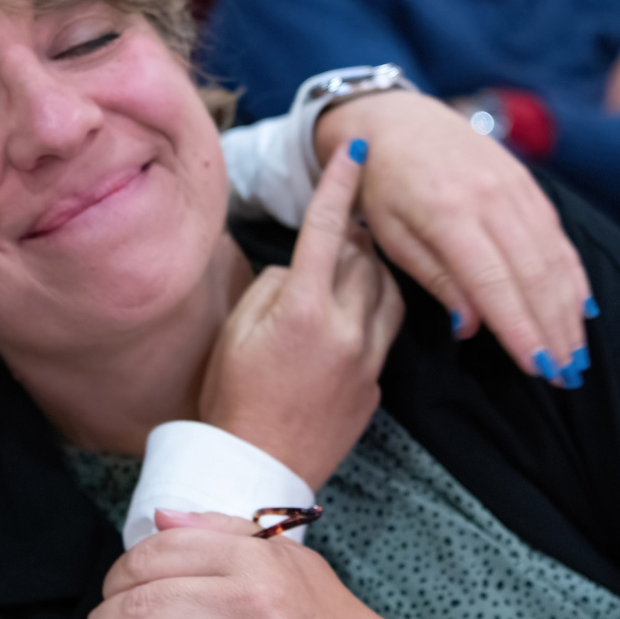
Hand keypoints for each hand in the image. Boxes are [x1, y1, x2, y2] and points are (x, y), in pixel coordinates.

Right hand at [201, 140, 403, 488]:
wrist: (254, 469)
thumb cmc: (230, 397)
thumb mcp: (236, 331)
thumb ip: (273, 286)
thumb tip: (301, 268)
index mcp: (303, 310)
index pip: (328, 230)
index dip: (339, 184)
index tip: (354, 149)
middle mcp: (345, 331)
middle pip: (366, 258)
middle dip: (352, 237)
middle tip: (337, 230)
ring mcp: (366, 361)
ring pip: (389, 294)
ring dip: (372, 273)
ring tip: (349, 270)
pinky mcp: (375, 388)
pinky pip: (384, 336)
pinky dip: (370, 317)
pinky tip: (343, 326)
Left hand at [314, 90, 590, 381]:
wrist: (397, 122)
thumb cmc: (383, 186)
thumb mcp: (390, 235)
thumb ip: (434, 279)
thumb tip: (470, 327)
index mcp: (449, 214)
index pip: (495, 283)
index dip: (520, 329)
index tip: (538, 367)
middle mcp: (491, 198)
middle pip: (535, 275)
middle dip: (554, 329)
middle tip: (567, 376)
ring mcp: (515, 187)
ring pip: (554, 258)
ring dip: (569, 310)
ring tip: (578, 354)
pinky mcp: (529, 184)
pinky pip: (558, 237)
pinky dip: (572, 275)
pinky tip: (581, 308)